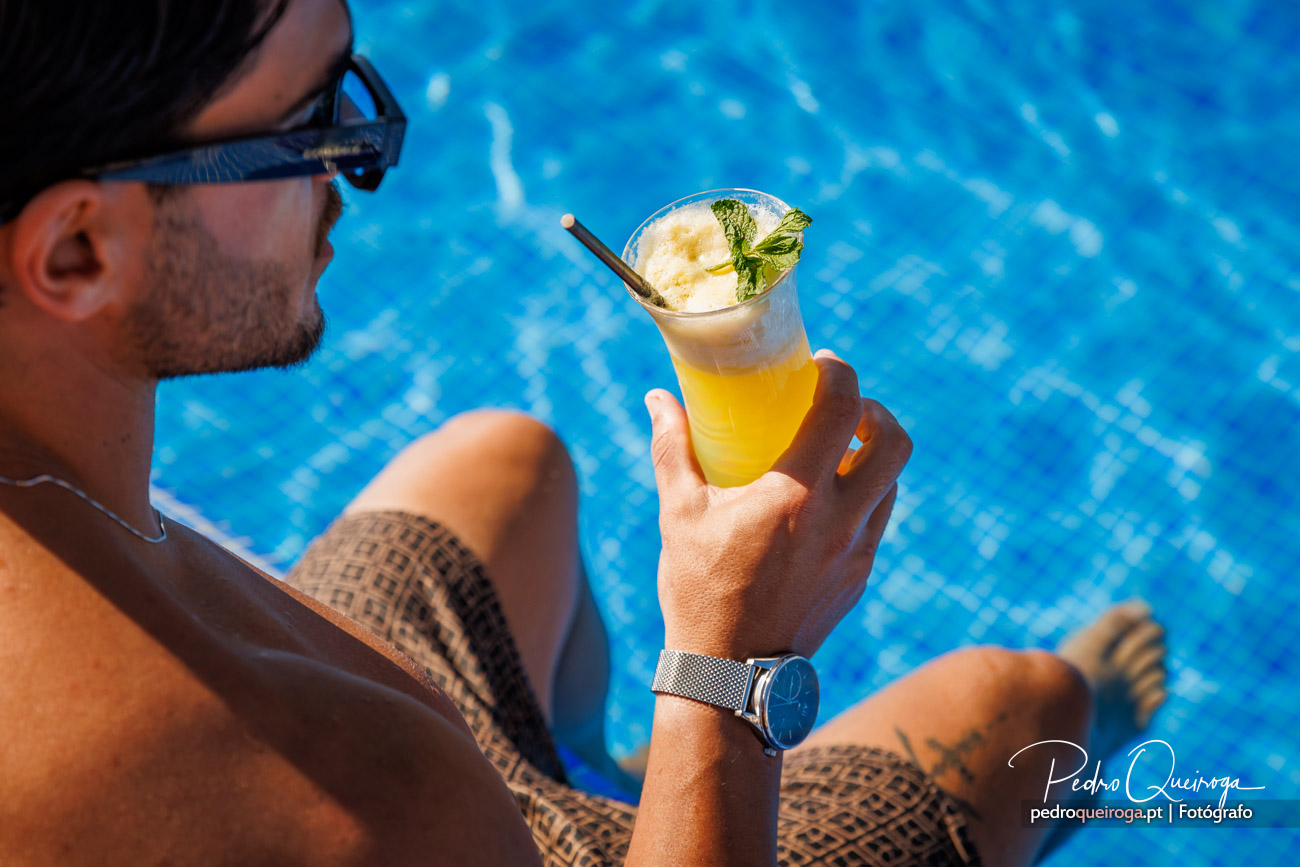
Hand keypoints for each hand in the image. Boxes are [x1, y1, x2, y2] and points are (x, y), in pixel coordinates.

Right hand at [645, 350, 910, 659]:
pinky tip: (825, 502)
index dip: (838, 373)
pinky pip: (878, 520)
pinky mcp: (860, 577)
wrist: (731, 675)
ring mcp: (857, 551)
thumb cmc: (699, 590)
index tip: (818, 365)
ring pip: (893, 482)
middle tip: (841, 406)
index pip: (842, 408)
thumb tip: (657, 399)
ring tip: (835, 451)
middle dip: (874, 411)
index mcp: (796, 494)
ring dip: (873, 455)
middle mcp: (840, 519)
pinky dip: (864, 495)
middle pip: (894, 441)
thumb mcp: (679, 514)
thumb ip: (672, 449)